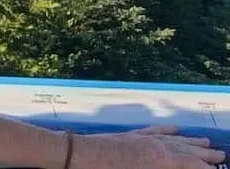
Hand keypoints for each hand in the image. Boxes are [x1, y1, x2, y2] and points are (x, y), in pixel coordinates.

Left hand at [72, 125, 225, 167]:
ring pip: (172, 139)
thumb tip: (180, 168)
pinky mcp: (129, 135)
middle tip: (222, 156)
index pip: (191, 164)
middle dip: (204, 154)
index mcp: (160, 160)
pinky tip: (175, 128)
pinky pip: (152, 131)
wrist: (76, 155)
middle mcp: (154, 146)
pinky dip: (166, 130)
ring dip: (190, 141)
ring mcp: (141, 139)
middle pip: (186, 150)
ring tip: (207, 142)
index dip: (205, 168)